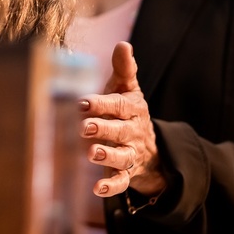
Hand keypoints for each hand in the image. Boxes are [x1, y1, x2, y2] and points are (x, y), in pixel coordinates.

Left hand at [80, 41, 164, 197]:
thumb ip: (124, 69)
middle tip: (83, 127)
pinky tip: (96, 189)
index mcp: (133, 108)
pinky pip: (122, 182)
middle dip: (102, 128)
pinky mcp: (128, 174)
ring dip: (107, 155)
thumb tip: (123, 43)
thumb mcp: (127, 89)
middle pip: (120, 131)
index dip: (101, 104)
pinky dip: (111, 187)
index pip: (118, 105)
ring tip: (91, 153)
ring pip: (122, 157)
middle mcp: (133, 131)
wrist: (152, 147)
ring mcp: (132, 154)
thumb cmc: (127, 112)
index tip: (81, 102)